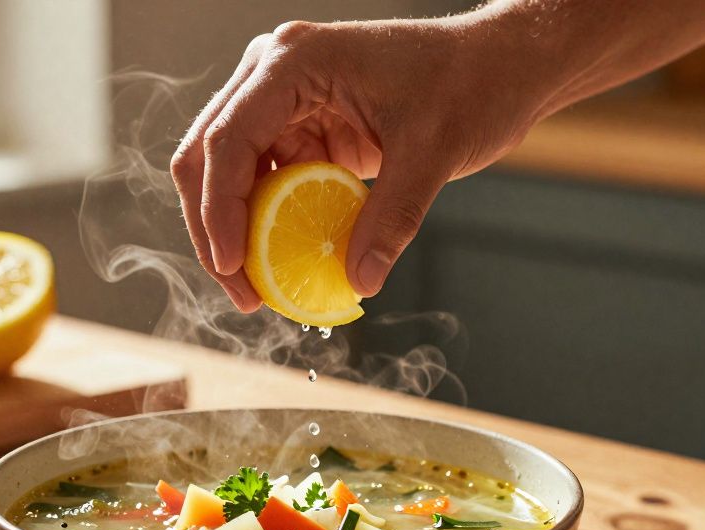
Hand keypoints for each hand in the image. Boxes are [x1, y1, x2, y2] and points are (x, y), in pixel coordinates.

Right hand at [170, 12, 554, 310]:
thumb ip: (392, 218)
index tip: (233, 266)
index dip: (219, 207)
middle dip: (213, 228)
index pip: (228, 138)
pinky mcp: (298, 130)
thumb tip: (358, 282)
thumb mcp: (433, 152)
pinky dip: (264, 225)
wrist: (498, 66)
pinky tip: (281, 265)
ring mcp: (281, 102)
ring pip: (223, 174)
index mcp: (294, 61)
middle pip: (206, 156)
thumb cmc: (471, 84)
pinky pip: (260, 183)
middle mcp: (273, 74)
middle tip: (242, 293)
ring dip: (232, 232)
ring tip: (257, 292)